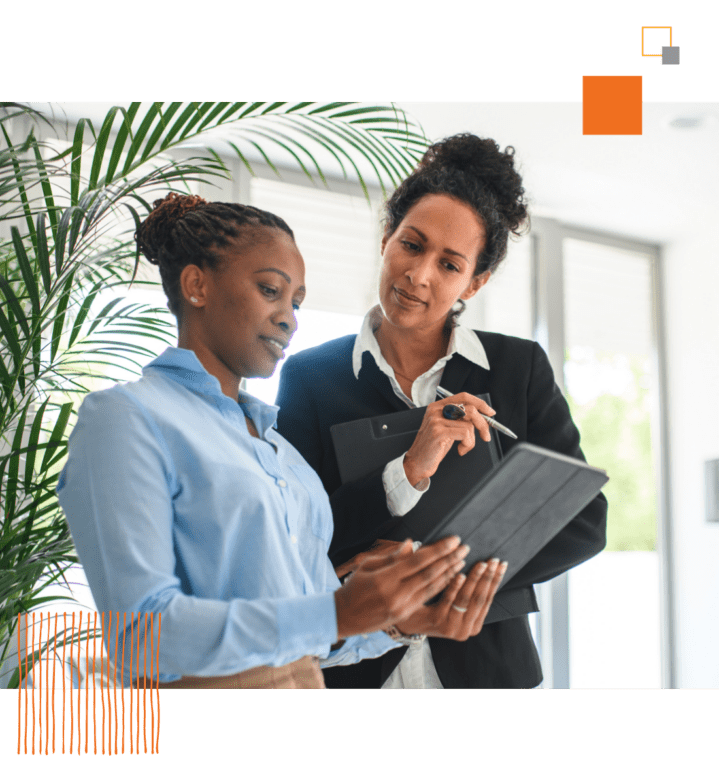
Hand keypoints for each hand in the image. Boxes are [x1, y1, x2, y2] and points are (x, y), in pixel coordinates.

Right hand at [334, 537, 469, 639]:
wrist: (343, 617)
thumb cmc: (354, 587)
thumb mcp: (366, 565)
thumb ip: (391, 556)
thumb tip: (411, 544)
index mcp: (385, 578)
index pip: (418, 561)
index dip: (438, 549)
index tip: (453, 540)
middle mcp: (396, 594)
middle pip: (429, 574)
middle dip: (449, 559)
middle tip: (464, 547)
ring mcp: (402, 606)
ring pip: (431, 588)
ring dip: (449, 573)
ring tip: (462, 561)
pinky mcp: (405, 615)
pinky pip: (427, 598)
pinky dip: (441, 587)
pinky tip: (451, 578)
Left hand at [395, 558, 507, 640]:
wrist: (411, 619)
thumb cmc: (437, 606)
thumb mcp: (457, 601)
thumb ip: (471, 590)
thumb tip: (490, 568)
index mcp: (475, 625)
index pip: (488, 599)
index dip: (496, 580)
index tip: (502, 564)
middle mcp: (466, 630)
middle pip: (480, 599)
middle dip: (487, 577)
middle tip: (492, 561)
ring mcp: (452, 627)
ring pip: (466, 599)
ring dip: (474, 579)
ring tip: (480, 564)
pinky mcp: (438, 621)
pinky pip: (449, 599)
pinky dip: (455, 586)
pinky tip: (459, 573)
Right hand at [403, 394, 496, 486]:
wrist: (417, 462)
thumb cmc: (433, 447)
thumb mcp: (446, 428)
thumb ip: (459, 418)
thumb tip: (482, 416)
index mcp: (437, 406)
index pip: (463, 396)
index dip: (480, 403)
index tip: (490, 413)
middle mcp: (436, 410)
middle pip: (470, 409)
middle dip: (483, 424)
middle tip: (485, 436)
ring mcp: (436, 420)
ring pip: (469, 424)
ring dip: (472, 440)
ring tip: (464, 446)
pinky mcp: (439, 432)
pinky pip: (465, 434)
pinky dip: (468, 444)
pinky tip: (460, 450)